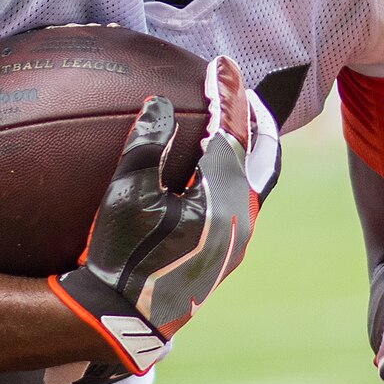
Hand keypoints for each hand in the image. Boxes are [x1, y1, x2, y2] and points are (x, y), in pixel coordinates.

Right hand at [49, 55, 279, 373]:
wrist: (123, 319)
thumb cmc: (121, 257)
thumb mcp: (125, 195)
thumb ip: (146, 145)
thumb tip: (160, 105)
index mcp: (222, 197)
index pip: (233, 131)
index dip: (227, 93)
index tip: (220, 63)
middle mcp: (242, 216)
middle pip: (262, 152)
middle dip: (253, 115)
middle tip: (238, 86)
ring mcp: (237, 237)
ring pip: (256, 176)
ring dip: (247, 142)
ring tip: (233, 117)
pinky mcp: (226, 250)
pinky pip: (242, 196)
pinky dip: (236, 167)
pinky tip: (212, 161)